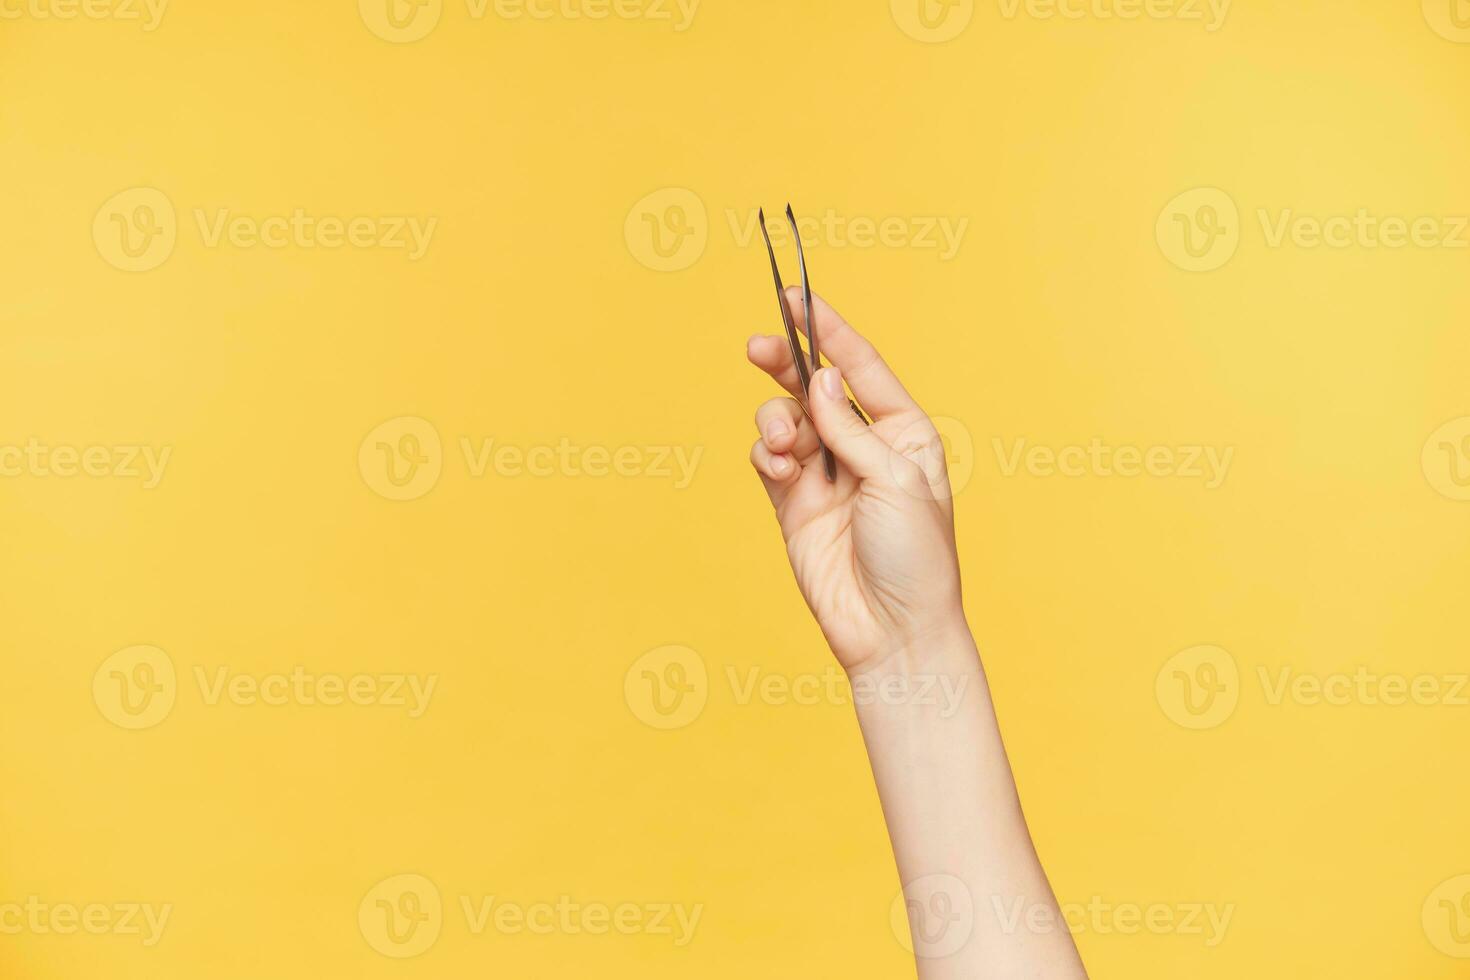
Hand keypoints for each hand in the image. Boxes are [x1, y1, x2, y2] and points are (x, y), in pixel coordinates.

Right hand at [747, 288, 966, 673]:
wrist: (891, 631)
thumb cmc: (916, 558)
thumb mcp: (895, 481)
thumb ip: (850, 428)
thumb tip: (818, 378)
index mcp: (904, 432)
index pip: (861, 367)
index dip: (829, 329)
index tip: (796, 297)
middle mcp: (864, 446)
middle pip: (814, 386)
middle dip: (785, 364)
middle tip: (757, 347)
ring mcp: (826, 474)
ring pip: (786, 420)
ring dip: (777, 420)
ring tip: (784, 445)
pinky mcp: (793, 503)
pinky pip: (769, 457)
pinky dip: (767, 453)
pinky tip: (781, 469)